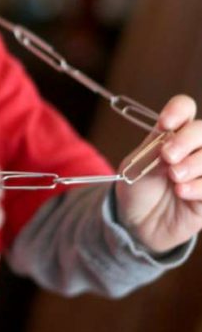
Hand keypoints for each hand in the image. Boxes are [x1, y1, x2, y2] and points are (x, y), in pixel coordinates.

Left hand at [115, 94, 201, 253]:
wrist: (137, 223)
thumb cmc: (137, 188)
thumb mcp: (137, 164)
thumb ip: (155, 149)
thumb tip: (172, 136)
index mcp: (172, 133)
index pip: (185, 108)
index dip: (178, 110)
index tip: (164, 124)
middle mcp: (192, 148)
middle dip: (187, 140)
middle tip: (168, 156)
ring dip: (194, 164)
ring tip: (174, 177)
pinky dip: (199, 187)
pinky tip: (182, 193)